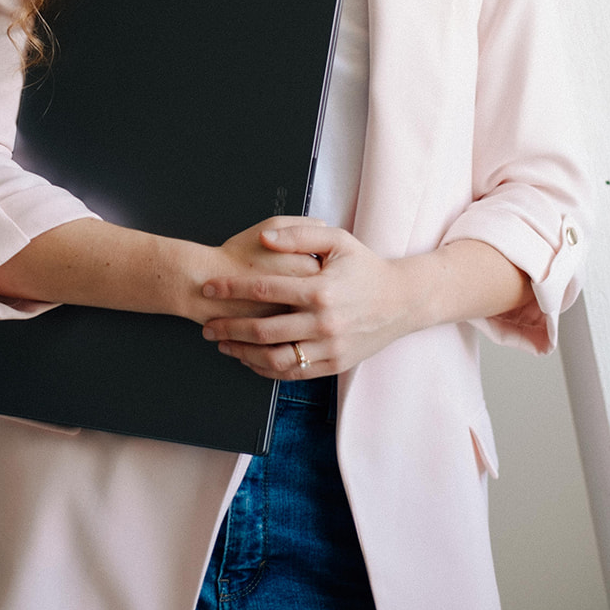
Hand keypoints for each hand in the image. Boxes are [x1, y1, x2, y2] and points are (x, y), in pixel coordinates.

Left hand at [199, 220, 412, 377]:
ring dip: (242, 353)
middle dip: (228, 327)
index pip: (264, 290)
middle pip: (262, 331)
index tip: (208, 286)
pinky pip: (292, 374)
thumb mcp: (338, 240)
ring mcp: (329, 348)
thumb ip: (298, 235)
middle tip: (207, 325)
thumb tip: (263, 238)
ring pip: (274, 359)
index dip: (231, 288)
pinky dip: (265, 369)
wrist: (402, 302)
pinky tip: (249, 359)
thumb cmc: (365, 267)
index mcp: (320, 290)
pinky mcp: (334, 365)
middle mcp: (324, 323)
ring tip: (223, 344)